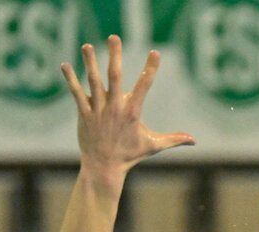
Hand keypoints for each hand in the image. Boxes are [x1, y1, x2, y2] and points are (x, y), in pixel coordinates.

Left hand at [61, 36, 194, 176]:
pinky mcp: (85, 114)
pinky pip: (77, 94)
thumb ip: (173, 139)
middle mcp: (115, 108)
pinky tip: (65, 65)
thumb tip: (194, 140)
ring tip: (87, 45)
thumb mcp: (153, 146)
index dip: (150, 68)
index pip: (144, 86)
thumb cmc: (129, 155)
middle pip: (115, 76)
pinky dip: (71, 80)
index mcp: (132, 112)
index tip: (155, 52)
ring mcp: (98, 110)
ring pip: (94, 82)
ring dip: (90, 63)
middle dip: (115, 56)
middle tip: (114, 37)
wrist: (104, 167)